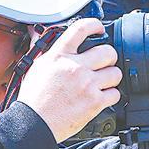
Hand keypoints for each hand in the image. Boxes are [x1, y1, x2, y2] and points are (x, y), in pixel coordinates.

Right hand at [17, 19, 121, 142]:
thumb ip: (41, 47)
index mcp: (59, 56)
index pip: (81, 29)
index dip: (95, 25)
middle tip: (103, 63)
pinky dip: (111, 95)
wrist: (34, 123)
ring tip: (102, 81)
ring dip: (111, 77)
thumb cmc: (33, 98)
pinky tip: (101, 96)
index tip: (99, 29)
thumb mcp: (36, 67)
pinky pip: (115, 93)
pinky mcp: (94, 102)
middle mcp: (75, 67)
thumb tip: (36, 32)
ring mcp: (87, 85)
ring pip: (115, 73)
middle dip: (108, 57)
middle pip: (107, 51)